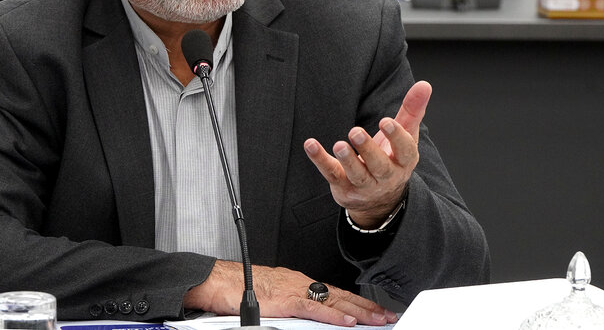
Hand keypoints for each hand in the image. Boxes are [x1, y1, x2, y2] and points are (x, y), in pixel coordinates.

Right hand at [185, 260, 396, 325]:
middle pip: (339, 295)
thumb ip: (290, 309)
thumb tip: (307, 320)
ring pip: (332, 300)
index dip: (356, 303)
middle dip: (366, 307)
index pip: (333, 293)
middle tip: (387, 316)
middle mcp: (298, 284)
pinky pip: (313, 307)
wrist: (215, 281)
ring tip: (378, 320)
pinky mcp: (283, 300)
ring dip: (358, 311)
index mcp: (296, 284)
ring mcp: (292, 290)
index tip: (374, 311)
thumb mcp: (269, 301)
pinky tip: (347, 321)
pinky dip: (332, 314)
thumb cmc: (235, 288)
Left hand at [303, 80, 430, 227]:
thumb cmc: (392, 158)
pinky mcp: (343, 187)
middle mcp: (386, 176)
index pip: (405, 151)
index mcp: (403, 162)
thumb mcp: (405, 136)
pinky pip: (331, 174)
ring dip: (347, 160)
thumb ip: (412, 111)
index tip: (386, 122)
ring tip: (339, 144)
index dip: (397, 137)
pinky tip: (310, 144)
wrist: (379, 200)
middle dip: (368, 150)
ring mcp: (364, 185)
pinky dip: (320, 160)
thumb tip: (425, 84)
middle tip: (355, 132)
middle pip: (379, 165)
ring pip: (357, 174)